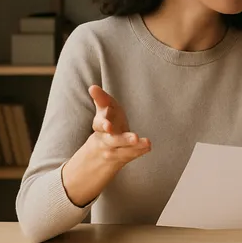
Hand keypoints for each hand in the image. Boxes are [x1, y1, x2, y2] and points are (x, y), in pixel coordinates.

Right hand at [61, 86, 150, 206]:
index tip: (107, 125)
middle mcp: (106, 139)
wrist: (101, 149)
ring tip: (147, 142)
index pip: (100, 123)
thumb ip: (101, 99)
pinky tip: (148, 146)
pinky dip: (140, 150)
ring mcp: (115, 149)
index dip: (103, 123)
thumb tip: (93, 87)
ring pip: (124, 149)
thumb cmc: (108, 122)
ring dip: (135, 146)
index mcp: (100, 125)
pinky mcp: (124, 155)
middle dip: (122, 139)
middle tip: (134, 138)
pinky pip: (132, 153)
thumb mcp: (104, 110)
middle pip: (113, 140)